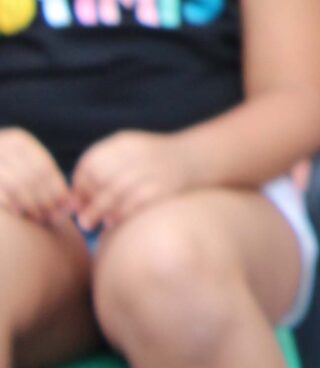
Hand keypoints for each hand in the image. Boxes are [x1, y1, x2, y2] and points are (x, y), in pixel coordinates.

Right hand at [0, 128, 69, 224]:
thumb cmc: (6, 173)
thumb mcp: (23, 169)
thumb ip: (45, 181)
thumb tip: (70, 204)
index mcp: (19, 141)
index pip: (45, 167)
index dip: (57, 188)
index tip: (66, 206)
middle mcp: (3, 144)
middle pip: (32, 177)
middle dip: (45, 199)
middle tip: (53, 216)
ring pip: (17, 185)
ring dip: (30, 204)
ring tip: (37, 217)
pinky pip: (1, 192)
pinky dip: (11, 204)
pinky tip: (18, 213)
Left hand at [69, 132, 198, 231]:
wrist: (200, 158)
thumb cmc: (155, 163)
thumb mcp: (129, 154)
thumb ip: (102, 170)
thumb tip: (72, 201)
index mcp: (125, 143)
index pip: (91, 163)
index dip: (79, 185)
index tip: (77, 201)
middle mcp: (138, 153)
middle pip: (101, 180)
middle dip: (88, 203)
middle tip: (83, 220)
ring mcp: (153, 169)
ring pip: (115, 194)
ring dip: (100, 212)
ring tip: (94, 224)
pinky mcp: (165, 187)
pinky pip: (135, 205)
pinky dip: (121, 215)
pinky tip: (117, 222)